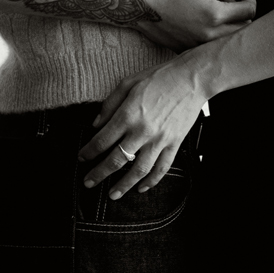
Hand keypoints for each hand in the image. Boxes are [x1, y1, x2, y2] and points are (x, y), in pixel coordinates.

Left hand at [78, 58, 207, 197]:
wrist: (191, 79)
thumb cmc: (159, 78)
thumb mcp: (127, 83)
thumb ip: (109, 105)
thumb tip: (95, 125)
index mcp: (128, 114)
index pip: (102, 140)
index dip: (89, 152)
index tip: (82, 158)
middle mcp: (143, 130)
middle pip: (116, 159)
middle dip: (100, 174)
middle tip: (89, 183)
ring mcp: (160, 139)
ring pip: (139, 170)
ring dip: (124, 185)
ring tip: (113, 194)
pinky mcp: (174, 143)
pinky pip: (162, 167)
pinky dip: (152, 180)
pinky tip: (142, 187)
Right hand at [139, 0, 254, 48]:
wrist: (140, 5)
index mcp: (215, 14)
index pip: (248, 11)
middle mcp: (209, 34)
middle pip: (243, 29)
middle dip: (243, 13)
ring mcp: (198, 45)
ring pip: (228, 40)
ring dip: (230, 25)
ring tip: (216, 10)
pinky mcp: (187, 50)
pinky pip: (210, 46)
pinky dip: (214, 34)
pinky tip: (203, 20)